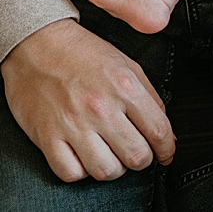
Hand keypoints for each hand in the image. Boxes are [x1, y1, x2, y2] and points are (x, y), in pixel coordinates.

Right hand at [1, 18, 174, 180]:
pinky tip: (85, 157)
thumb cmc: (81, 53)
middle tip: (138, 153)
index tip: (166, 154)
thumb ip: (149, 96)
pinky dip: (82, 171)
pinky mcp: (48, 138)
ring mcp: (73, 125)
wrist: (38, 45)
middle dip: (143, 160)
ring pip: (106, 171)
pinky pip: (71, 173)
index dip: (167, 149)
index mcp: (125, 87)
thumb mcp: (127, 65)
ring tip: (112, 156)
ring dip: (114, 168)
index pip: (158, 130)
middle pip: (136, 156)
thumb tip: (163, 127)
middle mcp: (101, 109)